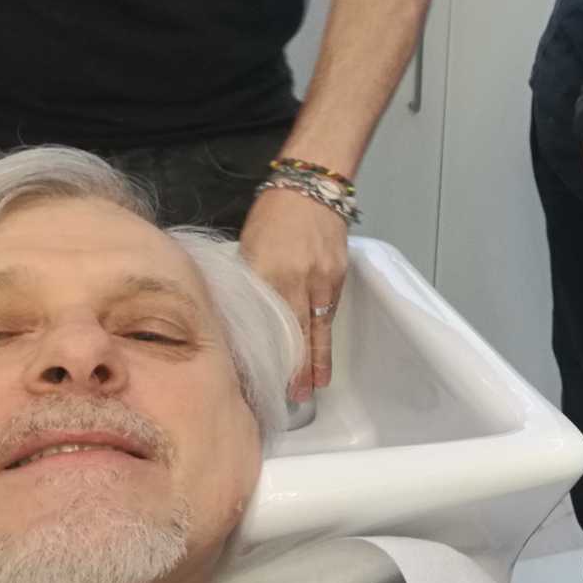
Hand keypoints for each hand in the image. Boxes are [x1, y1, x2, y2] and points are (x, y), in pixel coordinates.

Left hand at [238, 187, 349, 401]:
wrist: (312, 187)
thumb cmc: (273, 213)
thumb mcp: (249, 246)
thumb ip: (251, 281)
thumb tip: (244, 315)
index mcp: (267, 271)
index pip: (267, 323)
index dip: (268, 353)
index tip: (262, 377)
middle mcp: (297, 279)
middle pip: (298, 332)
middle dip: (297, 367)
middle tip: (295, 395)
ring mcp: (322, 278)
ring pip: (319, 326)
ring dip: (317, 357)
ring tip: (316, 383)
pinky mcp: (338, 275)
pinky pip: (329, 310)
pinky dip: (324, 331)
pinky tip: (322, 348)